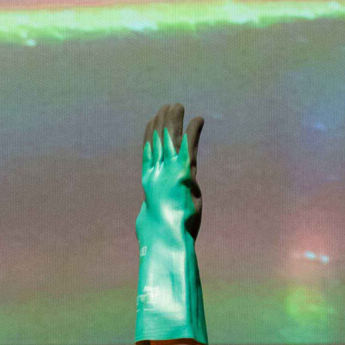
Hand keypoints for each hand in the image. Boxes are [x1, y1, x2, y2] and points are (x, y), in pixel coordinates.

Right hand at [139, 103, 203, 240]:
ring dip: (174, 120)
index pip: (148, 155)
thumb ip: (152, 216)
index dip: (148, 137)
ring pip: (171, 138)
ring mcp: (170, 171)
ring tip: (177, 105)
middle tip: (165, 107)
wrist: (165, 238)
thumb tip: (145, 228)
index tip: (149, 124)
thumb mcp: (154, 223)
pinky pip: (190, 146)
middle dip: (160, 122)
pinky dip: (194, 131)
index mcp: (149, 184)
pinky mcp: (185, 172)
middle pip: (158, 141)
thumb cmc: (160, 238)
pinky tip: (199, 119)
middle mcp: (157, 173)